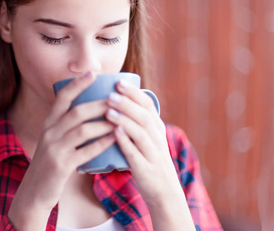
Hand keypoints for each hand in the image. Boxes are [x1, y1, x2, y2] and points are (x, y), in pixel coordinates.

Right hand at [8, 72, 115, 229]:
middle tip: (117, 97)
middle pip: (77, 111)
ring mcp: (54, 149)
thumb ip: (68, 125)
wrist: (34, 193)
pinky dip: (101, 144)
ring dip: (103, 123)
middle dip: (99, 103)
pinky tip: (114, 138)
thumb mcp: (54, 140)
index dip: (77, 84)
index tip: (93, 73)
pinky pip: (85, 152)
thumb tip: (93, 108)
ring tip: (120, 117)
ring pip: (82, 130)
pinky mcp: (61, 166)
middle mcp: (50, 132)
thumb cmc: (52, 163)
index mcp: (49, 123)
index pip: (62, 97)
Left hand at [105, 80, 194, 229]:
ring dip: (124, 119)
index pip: (148, 105)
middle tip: (110, 94)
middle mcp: (157, 138)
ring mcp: (153, 154)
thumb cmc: (151, 162)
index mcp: (157, 128)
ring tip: (109, 111)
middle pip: (144, 115)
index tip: (119, 81)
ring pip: (140, 132)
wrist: (164, 192)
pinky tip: (114, 133)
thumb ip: (138, 122)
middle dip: (127, 103)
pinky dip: (125, 141)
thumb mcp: (150, 140)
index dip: (134, 92)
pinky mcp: (146, 169)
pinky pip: (135, 153)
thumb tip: (120, 101)